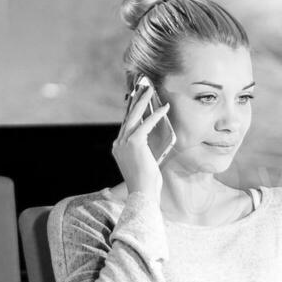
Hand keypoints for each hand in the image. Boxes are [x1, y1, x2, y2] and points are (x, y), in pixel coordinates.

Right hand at [114, 79, 172, 198]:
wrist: (143, 193)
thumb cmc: (145, 183)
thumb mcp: (142, 164)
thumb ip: (142, 151)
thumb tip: (150, 142)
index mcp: (118, 148)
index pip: (126, 125)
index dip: (133, 112)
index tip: (139, 100)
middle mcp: (118, 143)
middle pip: (128, 117)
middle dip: (136, 101)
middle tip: (143, 88)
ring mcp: (124, 142)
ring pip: (135, 116)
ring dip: (143, 102)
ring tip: (151, 91)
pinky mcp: (134, 142)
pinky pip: (146, 123)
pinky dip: (156, 115)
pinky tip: (164, 108)